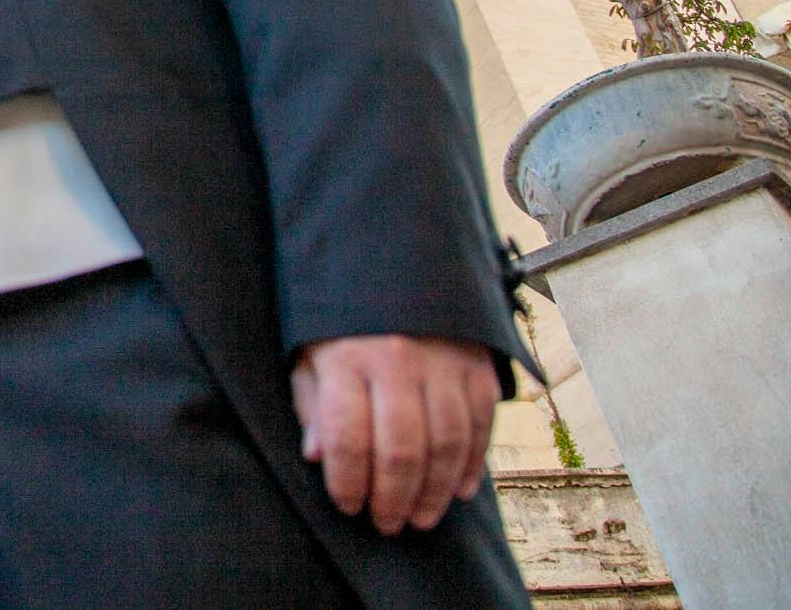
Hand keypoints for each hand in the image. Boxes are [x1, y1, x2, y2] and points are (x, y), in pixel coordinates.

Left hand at [290, 334, 496, 535]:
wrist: (393, 266)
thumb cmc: (343, 321)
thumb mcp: (309, 352)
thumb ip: (312, 404)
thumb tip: (316, 458)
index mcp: (347, 357)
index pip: (346, 437)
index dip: (346, 482)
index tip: (347, 506)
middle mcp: (397, 360)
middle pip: (401, 450)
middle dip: (393, 500)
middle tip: (386, 524)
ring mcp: (443, 362)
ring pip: (445, 445)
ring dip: (434, 493)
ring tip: (419, 518)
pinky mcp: (477, 365)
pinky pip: (480, 426)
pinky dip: (472, 464)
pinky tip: (457, 491)